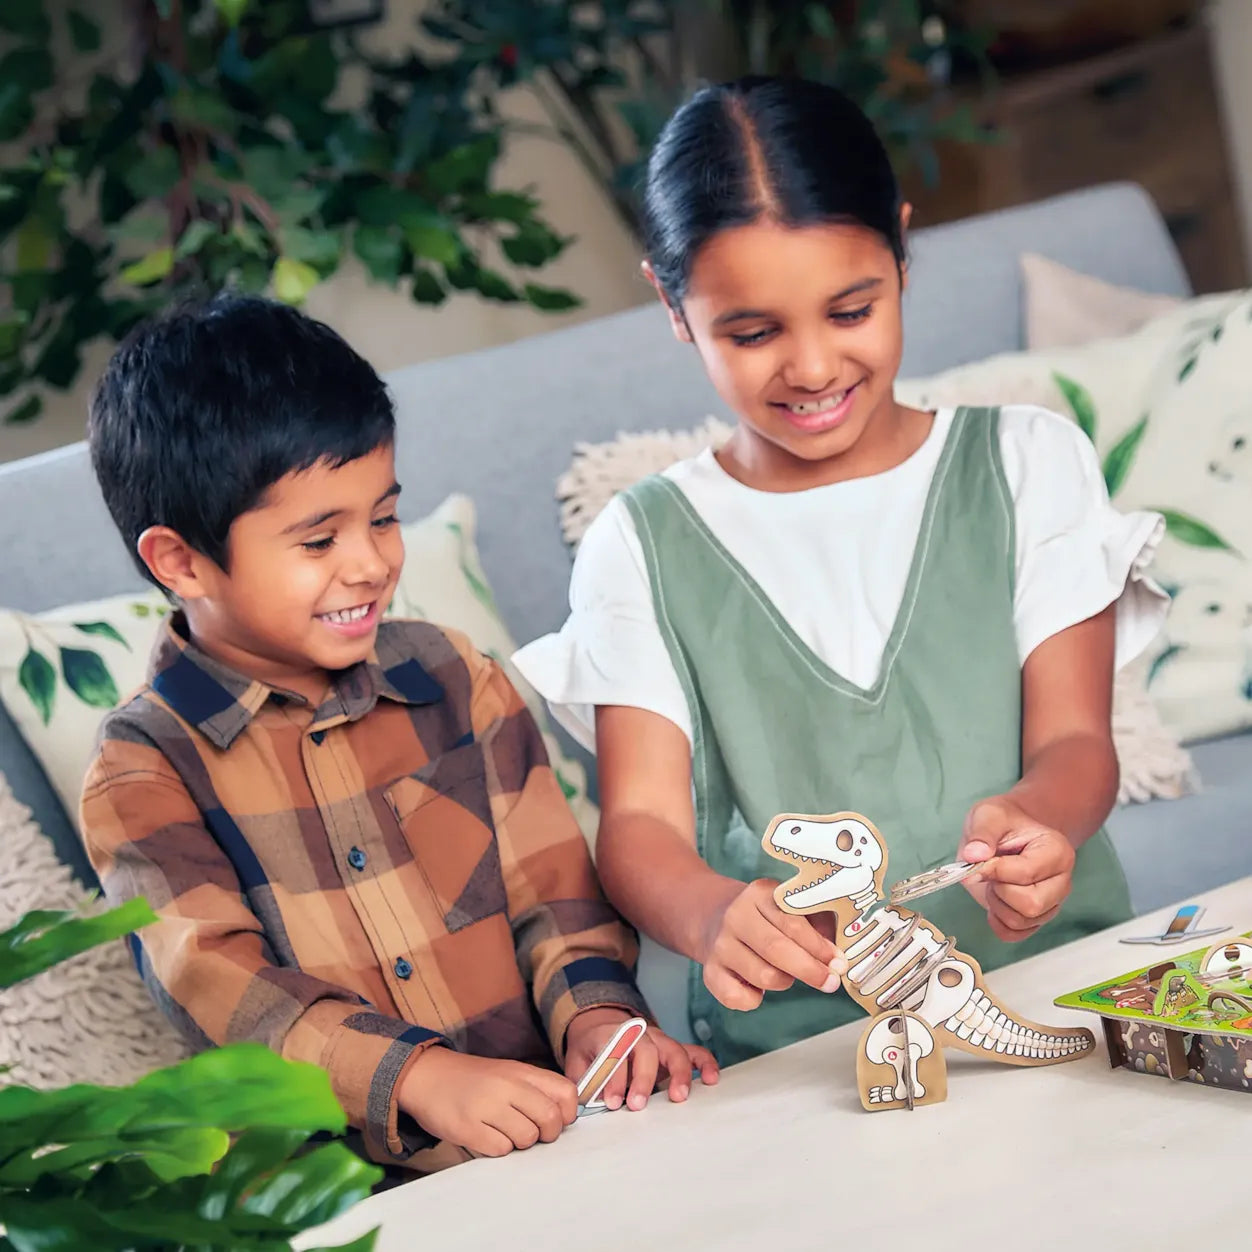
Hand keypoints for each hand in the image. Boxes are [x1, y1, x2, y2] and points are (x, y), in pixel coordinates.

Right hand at [399, 1047, 577, 1157]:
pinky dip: (498, 1149)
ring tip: (504, 1132)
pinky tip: (486, 1136)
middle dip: (547, 1134)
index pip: (565, 1092)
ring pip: (526, 1138)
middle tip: (533, 1133)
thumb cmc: (473, 1080)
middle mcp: (506, 1085)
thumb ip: (534, 1090)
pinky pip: (500, 1150)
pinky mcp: (467, 1127)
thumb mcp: (507, 1073)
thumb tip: (562, 1118)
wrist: (427, 1076)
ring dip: (520, 1142)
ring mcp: (486, 1106)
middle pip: (549, 1119)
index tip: (557, 1121)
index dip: (567, 1113)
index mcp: (521, 1071)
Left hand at [564, 1007, 718, 1111]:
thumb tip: (585, 1106)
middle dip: (643, 1079)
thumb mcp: (578, 1062)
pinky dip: (704, 1063)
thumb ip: (583, 1082)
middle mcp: (638, 1034)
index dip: (614, 1079)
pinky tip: (711, 1079)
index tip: (612, 1102)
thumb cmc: (592, 1050)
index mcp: (611, 1034)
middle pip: (646, 1050)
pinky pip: (693, 1051)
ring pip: (673, 1049)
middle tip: (638, 1105)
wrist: (602, 1028)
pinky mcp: (672, 1048)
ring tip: (679, 1097)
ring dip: (678, 1073)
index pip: (615, 1054)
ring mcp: (658, 1039)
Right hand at [698, 878, 848, 1010]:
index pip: (792, 924)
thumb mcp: (790, 906)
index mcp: (759, 895)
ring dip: (784, 982)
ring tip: (787, 975)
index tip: (839, 963)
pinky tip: (758, 989)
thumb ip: (818, 923)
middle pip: (775, 949)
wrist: (713, 916)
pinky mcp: (710, 971)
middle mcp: (735, 917)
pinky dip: (753, 1000)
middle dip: (809, 970)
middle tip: (831, 983)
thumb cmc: (766, 917)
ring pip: (762, 976)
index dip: (819, 947)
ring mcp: (720, 945)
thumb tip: (838, 955)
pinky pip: (736, 997)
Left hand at [958, 795, 1076, 942]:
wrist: (1009, 833)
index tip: (980, 858)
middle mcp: (1061, 882)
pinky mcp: (1037, 919)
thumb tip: (974, 856)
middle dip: (999, 890)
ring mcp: (1051, 904)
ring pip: (1021, 922)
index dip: (996, 870)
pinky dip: (997, 921)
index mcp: (1057, 852)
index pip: (1027, 874)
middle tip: (990, 872)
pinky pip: (1014, 934)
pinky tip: (994, 900)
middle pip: (1031, 905)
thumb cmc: (1003, 823)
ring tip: (994, 882)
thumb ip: (982, 833)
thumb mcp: (989, 815)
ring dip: (996, 904)